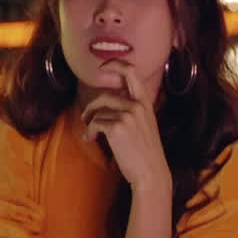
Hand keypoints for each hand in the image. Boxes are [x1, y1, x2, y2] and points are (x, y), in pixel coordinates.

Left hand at [80, 60, 169, 191]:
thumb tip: (109, 103)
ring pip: (98, 112)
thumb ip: (132, 110)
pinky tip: (91, 139)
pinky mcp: (116, 128)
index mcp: (145, 103)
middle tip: (86, 116)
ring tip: (91, 133)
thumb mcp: (146, 124)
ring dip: (90, 122)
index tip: (103, 66)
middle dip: (92, 106)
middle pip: (105, 95)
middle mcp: (137, 106)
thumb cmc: (146, 152)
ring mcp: (127, 116)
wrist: (150, 172)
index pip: (131, 72)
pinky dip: (90, 131)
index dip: (115, 64)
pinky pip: (95, 123)